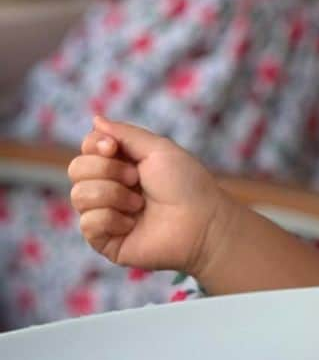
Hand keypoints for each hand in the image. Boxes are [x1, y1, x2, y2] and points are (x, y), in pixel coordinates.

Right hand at [69, 115, 228, 277]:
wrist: (201, 222)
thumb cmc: (186, 184)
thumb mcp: (157, 148)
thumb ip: (124, 133)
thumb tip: (95, 119)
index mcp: (122, 164)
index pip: (87, 148)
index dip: (94, 145)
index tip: (112, 147)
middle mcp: (110, 188)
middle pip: (76, 169)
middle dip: (106, 170)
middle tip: (136, 179)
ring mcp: (105, 215)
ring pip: (79, 196)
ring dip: (113, 195)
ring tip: (140, 204)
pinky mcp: (105, 240)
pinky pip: (87, 223)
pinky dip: (113, 219)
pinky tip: (133, 224)